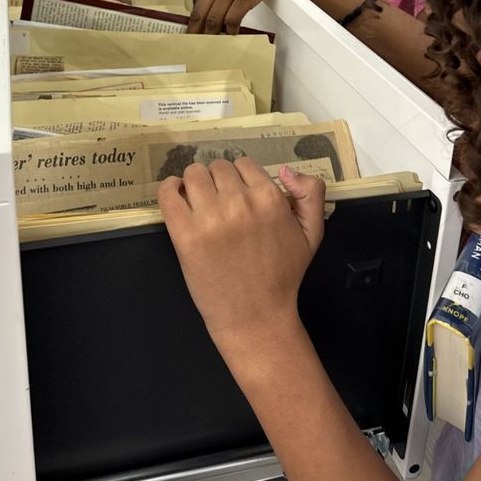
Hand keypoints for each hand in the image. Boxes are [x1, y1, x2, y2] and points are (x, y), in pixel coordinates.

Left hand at [158, 158, 325, 344]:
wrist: (256, 316)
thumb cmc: (283, 275)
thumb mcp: (312, 233)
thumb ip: (311, 194)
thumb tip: (286, 169)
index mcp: (269, 198)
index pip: (243, 164)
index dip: (240, 178)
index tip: (239, 196)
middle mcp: (239, 203)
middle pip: (217, 167)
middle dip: (218, 181)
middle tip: (220, 203)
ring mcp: (210, 218)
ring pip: (193, 174)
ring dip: (195, 184)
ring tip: (199, 203)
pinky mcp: (185, 234)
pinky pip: (168, 192)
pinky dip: (170, 188)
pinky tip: (177, 197)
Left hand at [187, 0, 293, 33]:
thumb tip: (211, 3)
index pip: (197, 3)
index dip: (193, 21)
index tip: (192, 31)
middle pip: (201, 13)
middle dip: (197, 31)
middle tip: (197, 43)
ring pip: (215, 18)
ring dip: (213, 34)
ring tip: (214, 42)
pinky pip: (233, 19)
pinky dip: (231, 30)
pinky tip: (232, 32)